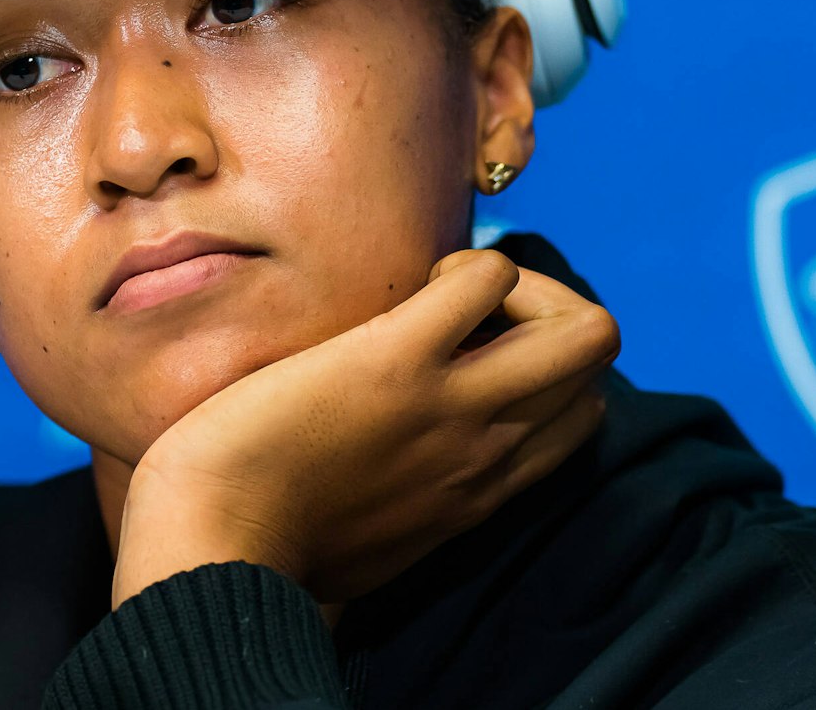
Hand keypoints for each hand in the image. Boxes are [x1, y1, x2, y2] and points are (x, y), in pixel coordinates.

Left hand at [110, 249, 617, 607]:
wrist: (215, 551)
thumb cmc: (262, 551)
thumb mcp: (369, 547)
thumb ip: (406, 510)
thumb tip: (389, 490)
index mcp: (482, 495)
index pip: (581, 418)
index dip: (539, 365)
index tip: (468, 356)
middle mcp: (489, 452)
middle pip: (600, 363)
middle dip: (549, 312)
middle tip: (464, 315)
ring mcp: (454, 407)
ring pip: (588, 328)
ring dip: (521, 287)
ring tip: (440, 299)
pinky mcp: (398, 360)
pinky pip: (489, 277)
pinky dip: (464, 263)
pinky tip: (408, 286)